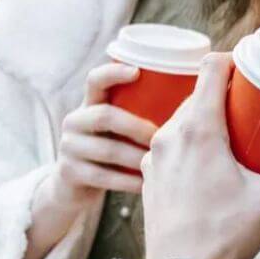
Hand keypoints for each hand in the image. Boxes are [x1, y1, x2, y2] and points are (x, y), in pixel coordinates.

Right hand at [47, 63, 158, 205]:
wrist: (75, 186)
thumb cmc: (112, 151)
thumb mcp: (119, 129)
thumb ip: (139, 113)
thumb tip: (190, 103)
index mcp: (89, 104)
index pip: (95, 80)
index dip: (113, 73)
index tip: (136, 72)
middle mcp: (75, 121)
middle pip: (105, 116)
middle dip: (137, 127)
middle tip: (161, 138)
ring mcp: (68, 147)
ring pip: (108, 149)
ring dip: (138, 158)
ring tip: (159, 163)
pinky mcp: (69, 172)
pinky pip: (104, 176)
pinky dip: (129, 182)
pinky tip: (147, 185)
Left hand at [140, 53, 259, 258]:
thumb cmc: (223, 236)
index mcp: (197, 129)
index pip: (210, 67)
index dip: (234, 60)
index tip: (255, 70)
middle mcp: (168, 135)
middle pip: (197, 93)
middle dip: (227, 93)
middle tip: (256, 107)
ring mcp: (154, 157)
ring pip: (182, 119)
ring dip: (207, 118)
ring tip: (237, 135)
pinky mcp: (149, 177)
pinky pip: (170, 144)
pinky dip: (191, 143)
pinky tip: (210, 162)